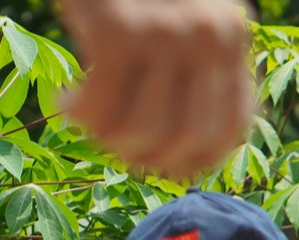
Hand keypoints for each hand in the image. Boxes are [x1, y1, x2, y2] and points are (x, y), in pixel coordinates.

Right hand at [58, 0, 256, 179]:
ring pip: (143, 130)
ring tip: (85, 118)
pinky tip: (66, 100)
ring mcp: (167, 32)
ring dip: (106, 139)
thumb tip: (185, 149)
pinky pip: (101, 108)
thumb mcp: (187, 11)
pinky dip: (79, 116)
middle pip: (187, 138)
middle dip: (145, 156)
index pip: (232, 127)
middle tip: (112, 144)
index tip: (162, 166)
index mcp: (233, 33)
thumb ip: (199, 63)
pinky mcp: (118, 30)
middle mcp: (211, 35)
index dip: (196, 161)